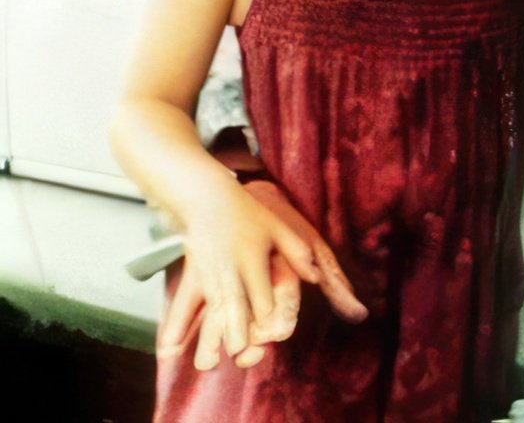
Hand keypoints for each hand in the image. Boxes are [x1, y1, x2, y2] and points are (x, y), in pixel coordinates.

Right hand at [170, 179, 366, 367]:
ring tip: (210, 361)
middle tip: (240, 351)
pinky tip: (170, 348)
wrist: (206, 199)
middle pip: (233, 301)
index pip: (259, 288)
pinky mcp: (192, 278)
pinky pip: (186, 306)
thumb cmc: (247, 214)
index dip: (264, 309)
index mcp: (252, 255)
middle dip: (235, 328)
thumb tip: (317, 278)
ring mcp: (208, 274)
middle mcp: (229, 267)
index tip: (269, 331)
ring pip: (210, 308)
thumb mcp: (277, 227)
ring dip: (210, 334)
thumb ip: (297, 252)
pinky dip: (178, 327)